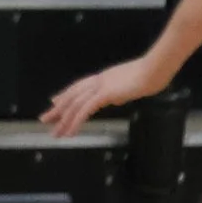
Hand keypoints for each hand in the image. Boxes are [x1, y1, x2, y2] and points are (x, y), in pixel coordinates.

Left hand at [42, 56, 169, 137]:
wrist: (156, 69)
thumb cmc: (152, 75)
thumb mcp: (133, 85)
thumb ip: (121, 92)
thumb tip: (115, 99)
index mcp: (105, 77)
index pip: (79, 86)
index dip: (66, 95)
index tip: (55, 102)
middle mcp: (98, 80)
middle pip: (72, 95)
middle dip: (58, 109)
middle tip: (45, 119)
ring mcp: (100, 86)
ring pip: (75, 105)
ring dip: (64, 120)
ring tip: (57, 133)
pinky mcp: (105, 94)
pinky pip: (85, 110)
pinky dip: (76, 121)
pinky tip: (71, 131)